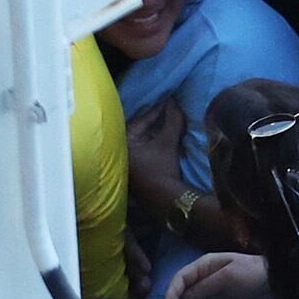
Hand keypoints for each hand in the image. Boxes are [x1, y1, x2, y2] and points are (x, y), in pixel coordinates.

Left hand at [128, 97, 187, 212]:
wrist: (163, 198)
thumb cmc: (161, 169)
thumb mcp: (167, 142)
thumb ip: (172, 120)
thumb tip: (175, 103)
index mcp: (123, 144)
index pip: (140, 121)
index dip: (157, 110)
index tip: (170, 100)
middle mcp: (123, 152)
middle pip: (143, 130)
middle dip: (159, 120)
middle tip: (173, 108)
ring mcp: (130, 161)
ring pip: (147, 139)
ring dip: (161, 130)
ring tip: (176, 119)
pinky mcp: (139, 168)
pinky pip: (149, 148)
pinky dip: (160, 141)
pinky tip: (172, 134)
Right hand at [165, 249, 267, 298]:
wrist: (275, 284)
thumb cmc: (253, 273)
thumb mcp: (230, 275)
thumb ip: (206, 286)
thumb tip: (185, 296)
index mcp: (204, 266)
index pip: (181, 279)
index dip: (171, 293)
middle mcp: (202, 279)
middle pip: (180, 294)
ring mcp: (208, 294)